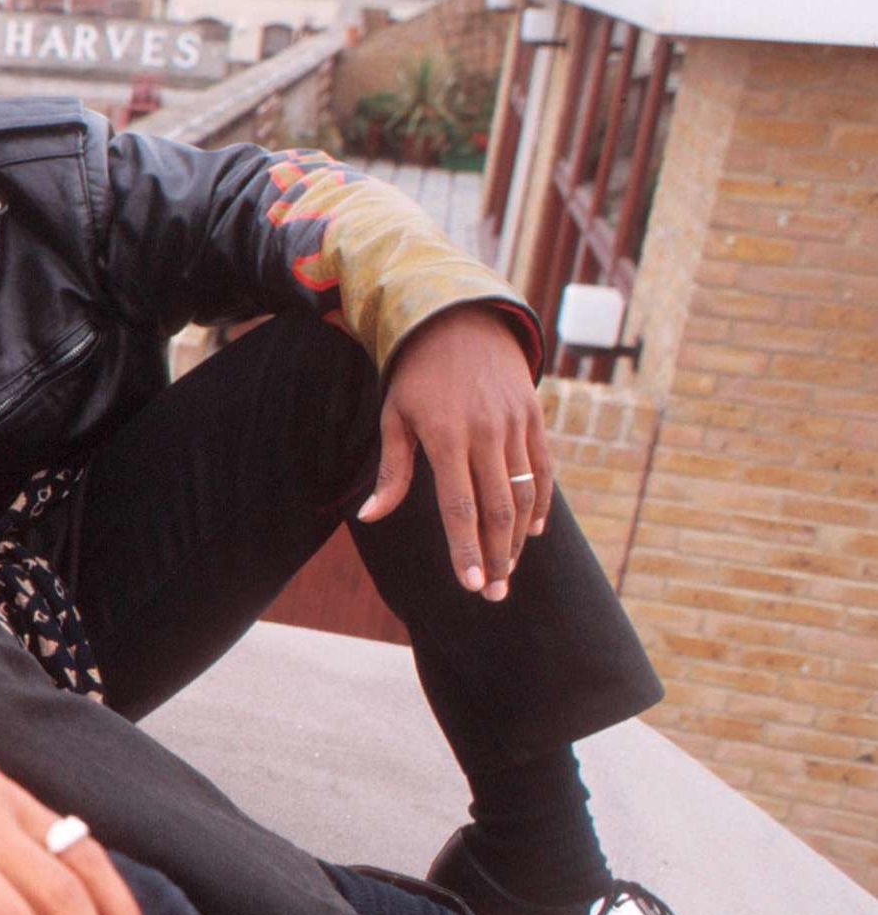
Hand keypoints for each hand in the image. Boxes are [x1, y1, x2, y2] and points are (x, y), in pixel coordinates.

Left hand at [356, 306, 550, 601]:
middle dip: (497, 557)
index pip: (458, 506)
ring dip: (519, 539)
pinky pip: (543, 469)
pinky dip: (540, 503)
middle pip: (497, 509)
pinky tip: (534, 531)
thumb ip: (392, 471)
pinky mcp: (534, 418)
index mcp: (445, 436)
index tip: (471, 585)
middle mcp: (485, 433)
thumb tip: (371, 516)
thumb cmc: (416, 375)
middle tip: (493, 594)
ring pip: (523, 495)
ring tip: (508, 572)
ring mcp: (515, 425)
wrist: (461, 321)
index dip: (466, 548)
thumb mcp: (394, 416)